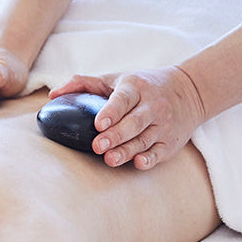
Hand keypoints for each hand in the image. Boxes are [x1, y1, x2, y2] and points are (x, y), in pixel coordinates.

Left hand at [50, 66, 205, 169]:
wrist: (189, 91)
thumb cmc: (141, 86)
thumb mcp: (116, 78)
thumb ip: (84, 84)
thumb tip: (53, 96)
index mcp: (136, 87)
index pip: (123, 99)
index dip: (111, 111)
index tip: (98, 123)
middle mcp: (152, 106)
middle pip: (133, 123)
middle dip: (116, 135)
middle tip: (98, 146)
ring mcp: (163, 125)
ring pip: (144, 140)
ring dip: (127, 150)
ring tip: (109, 159)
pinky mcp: (170, 142)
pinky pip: (159, 152)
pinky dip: (150, 158)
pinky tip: (138, 162)